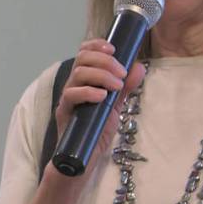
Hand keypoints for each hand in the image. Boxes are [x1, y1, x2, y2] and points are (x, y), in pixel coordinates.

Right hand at [50, 38, 148, 176]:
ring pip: (78, 73)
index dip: (96, 44)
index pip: (84, 53)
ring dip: (101, 74)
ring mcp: (67, 99)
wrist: (82, 159)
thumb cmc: (95, 132)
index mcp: (84, 81)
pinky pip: (71, 95)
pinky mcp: (64, 112)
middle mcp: (73, 85)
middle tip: (121, 73)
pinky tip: (102, 96)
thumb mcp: (114, 107)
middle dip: (104, 60)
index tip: (113, 48)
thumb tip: (138, 67)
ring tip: (116, 86)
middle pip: (81, 58)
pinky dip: (88, 91)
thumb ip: (124, 88)